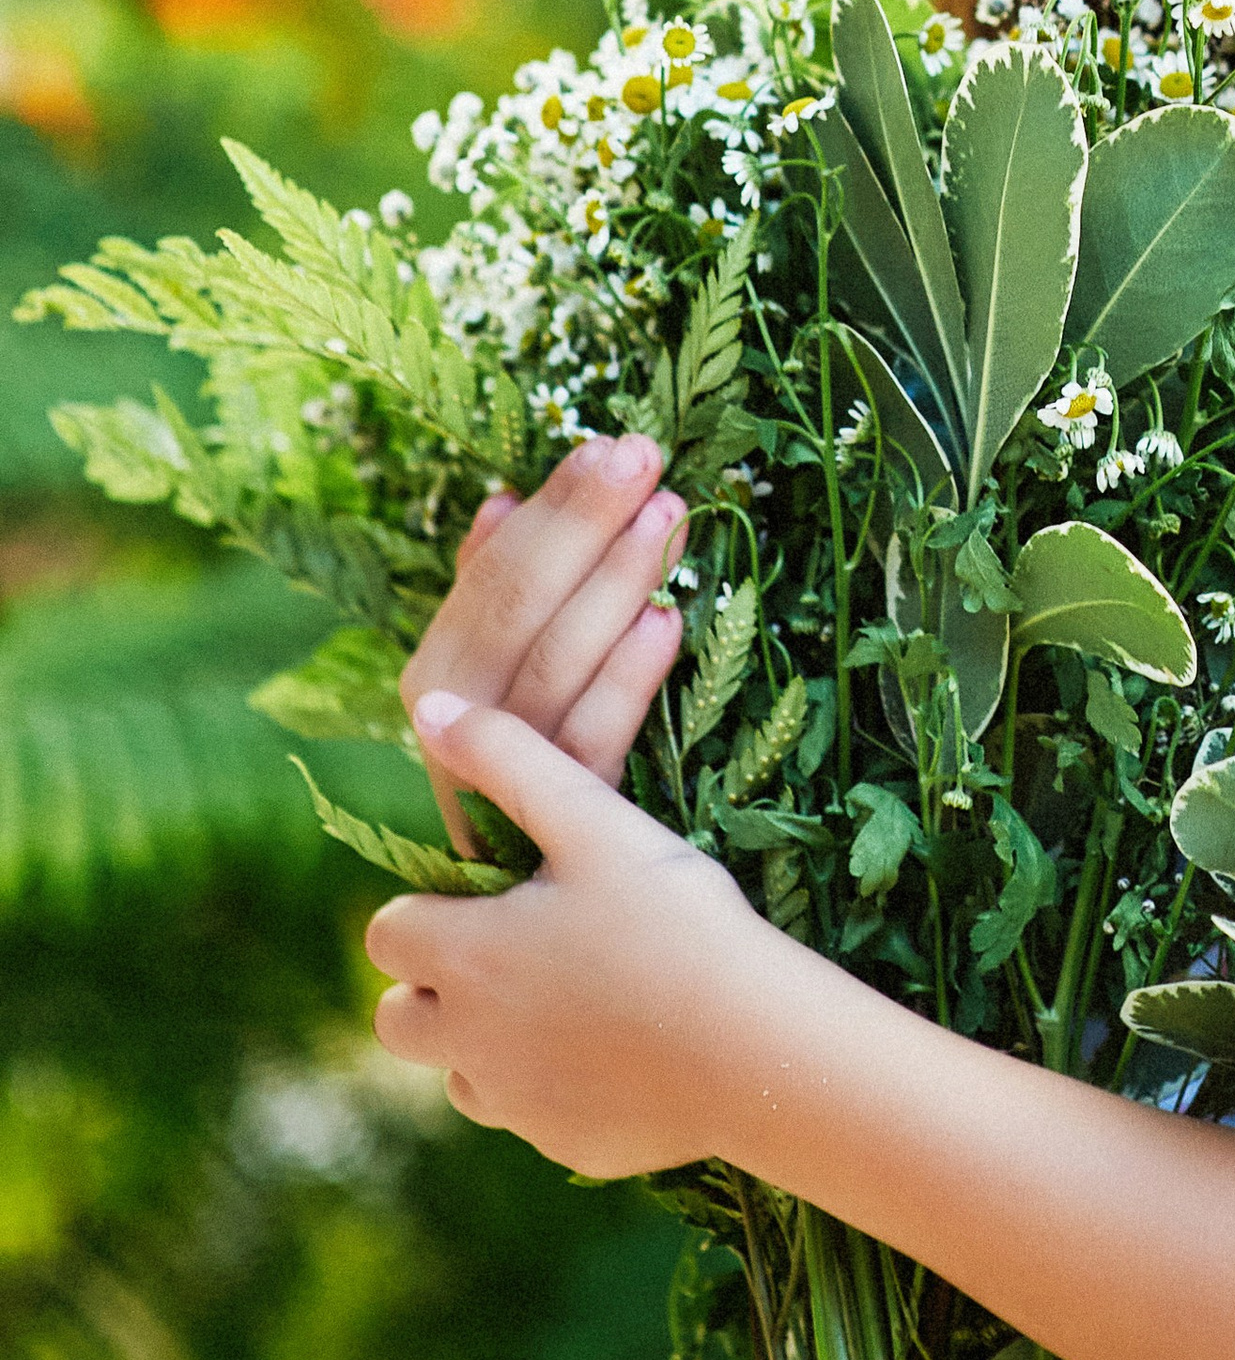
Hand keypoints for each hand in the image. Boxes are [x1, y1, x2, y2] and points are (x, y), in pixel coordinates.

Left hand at [367, 694, 766, 1176]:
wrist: (756, 1048)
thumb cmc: (674, 920)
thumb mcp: (593, 819)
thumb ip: (507, 758)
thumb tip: (430, 711)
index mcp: (464, 957)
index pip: (388, 930)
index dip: (430, 906)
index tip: (494, 892)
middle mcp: (468, 1043)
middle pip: (397, 1018)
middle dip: (436, 984)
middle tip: (515, 948)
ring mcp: (514, 1105)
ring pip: (461, 1072)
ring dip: (488, 1039)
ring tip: (573, 995)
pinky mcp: (563, 1146)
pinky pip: (530, 1114)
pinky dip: (554, 1084)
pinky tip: (622, 1048)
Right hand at [403, 431, 688, 852]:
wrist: (551, 916)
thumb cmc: (536, 768)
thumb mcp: (509, 677)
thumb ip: (494, 594)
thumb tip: (500, 501)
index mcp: (438, 680)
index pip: (490, 578)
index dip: (550, 510)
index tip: (605, 443)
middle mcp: (450, 730)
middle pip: (516, 616)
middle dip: (583, 528)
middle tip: (643, 458)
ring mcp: (497, 784)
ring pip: (552, 672)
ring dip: (613, 587)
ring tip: (669, 518)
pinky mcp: (554, 827)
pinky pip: (590, 745)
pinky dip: (627, 682)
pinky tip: (669, 623)